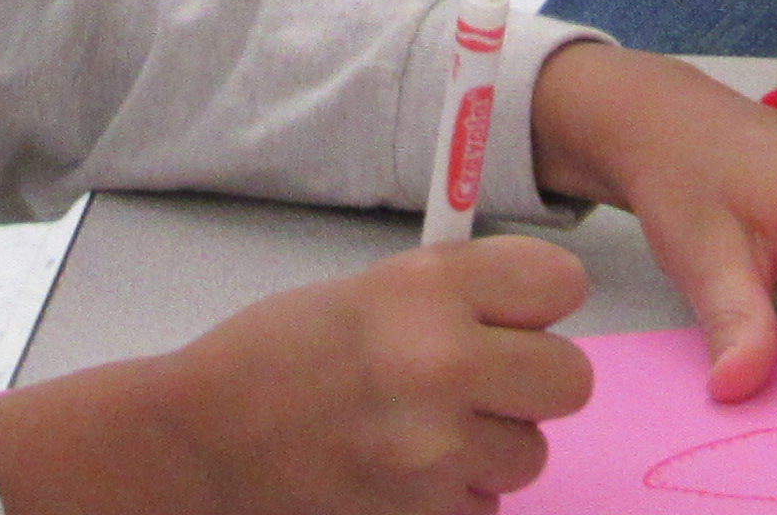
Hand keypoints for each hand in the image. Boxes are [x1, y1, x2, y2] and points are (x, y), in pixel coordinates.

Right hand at [0, 238, 593, 514]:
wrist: (206, 442)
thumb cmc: (276, 355)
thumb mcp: (368, 290)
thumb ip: (455, 293)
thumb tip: (533, 306)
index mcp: (426, 288)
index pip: (560, 283)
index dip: (539, 301)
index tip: (514, 311)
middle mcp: (440, 364)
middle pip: (570, 379)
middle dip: (532, 381)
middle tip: (483, 378)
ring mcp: (434, 450)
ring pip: (530, 453)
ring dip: (491, 445)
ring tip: (425, 427)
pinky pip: (485, 505)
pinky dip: (456, 494)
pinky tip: (405, 468)